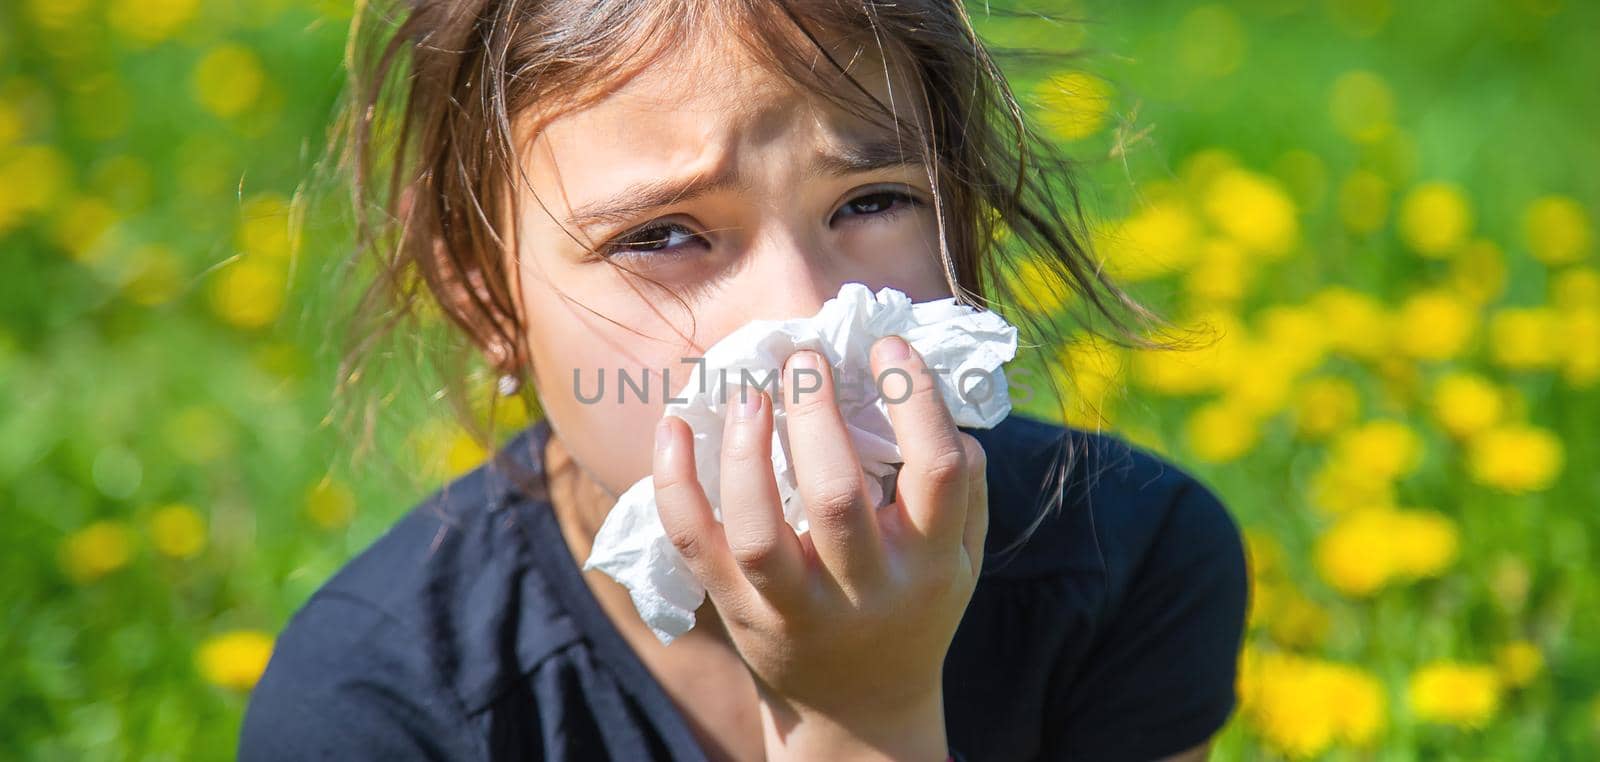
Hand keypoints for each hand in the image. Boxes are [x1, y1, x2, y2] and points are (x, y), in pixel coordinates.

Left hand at [652, 335, 987, 759]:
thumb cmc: (912, 609)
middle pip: (836, 497)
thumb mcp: (958, 561)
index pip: (938, 472)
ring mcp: (794, 607)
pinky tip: (673, 428)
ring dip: (747, 452)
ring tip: (748, 392)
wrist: (857, 710)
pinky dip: (675, 486)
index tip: (888, 346)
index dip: (916, 399)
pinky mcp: (738, 611)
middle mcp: (863, 590)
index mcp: (929, 563)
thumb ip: (964, 490)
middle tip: (804, 355)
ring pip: (759, 530)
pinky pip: (696, 547)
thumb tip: (942, 404)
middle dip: (816, 414)